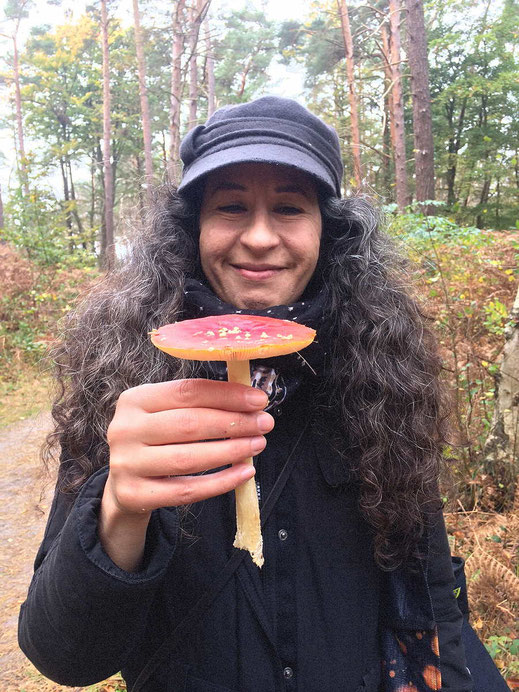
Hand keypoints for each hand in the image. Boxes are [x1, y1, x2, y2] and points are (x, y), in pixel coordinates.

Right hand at [104, 378, 272, 515]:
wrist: (121, 484)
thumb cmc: (155, 440)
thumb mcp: (165, 413)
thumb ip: (199, 404)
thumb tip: (249, 401)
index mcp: (135, 399)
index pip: (187, 391)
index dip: (227, 395)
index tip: (258, 400)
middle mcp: (125, 429)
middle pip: (189, 424)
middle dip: (234, 422)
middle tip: (264, 424)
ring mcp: (127, 464)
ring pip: (188, 458)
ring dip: (231, 451)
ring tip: (257, 445)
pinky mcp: (134, 495)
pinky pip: (187, 491)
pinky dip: (220, 482)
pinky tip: (243, 472)